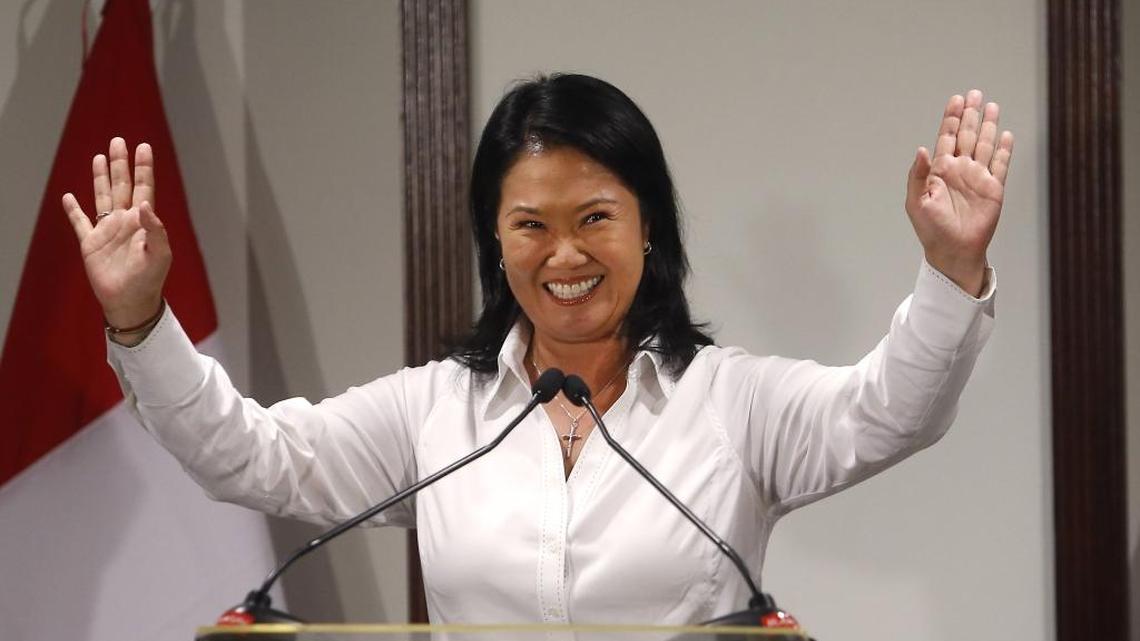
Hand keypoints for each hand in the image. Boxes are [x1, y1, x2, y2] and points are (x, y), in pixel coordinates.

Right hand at [62, 137, 170, 328]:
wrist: (130, 301)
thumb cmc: (150, 280)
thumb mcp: (160, 255)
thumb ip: (155, 229)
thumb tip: (142, 204)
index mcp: (143, 222)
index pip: (144, 188)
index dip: (144, 168)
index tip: (144, 147)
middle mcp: (125, 221)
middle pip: (122, 185)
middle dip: (120, 164)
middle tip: (119, 141)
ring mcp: (107, 230)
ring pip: (102, 197)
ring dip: (100, 178)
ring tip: (99, 157)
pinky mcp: (90, 243)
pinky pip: (80, 222)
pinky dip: (73, 210)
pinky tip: (68, 196)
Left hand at [905, 90, 1013, 295]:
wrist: (953, 250)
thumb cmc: (931, 229)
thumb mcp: (916, 202)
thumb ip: (918, 175)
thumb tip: (922, 149)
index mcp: (940, 171)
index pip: (947, 138)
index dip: (951, 119)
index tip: (956, 100)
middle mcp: (959, 170)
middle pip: (967, 135)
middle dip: (970, 115)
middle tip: (974, 94)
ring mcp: (977, 178)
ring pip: (984, 145)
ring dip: (988, 126)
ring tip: (991, 106)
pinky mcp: (993, 188)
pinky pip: (1000, 164)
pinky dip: (1003, 149)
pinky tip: (1005, 134)